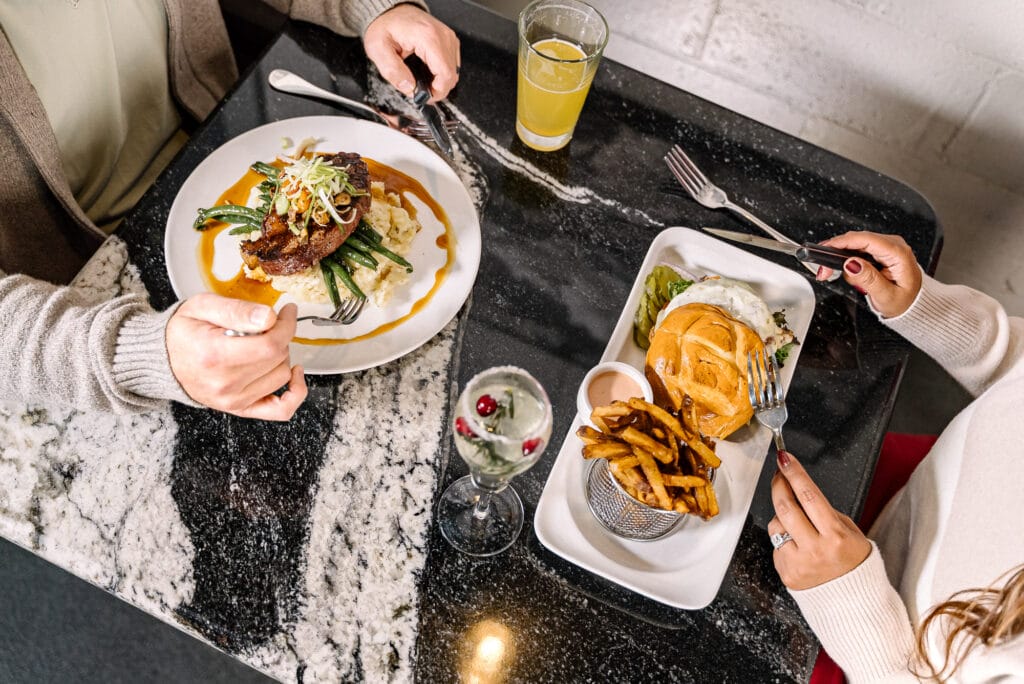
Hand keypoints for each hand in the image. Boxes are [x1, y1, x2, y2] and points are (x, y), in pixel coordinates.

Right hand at [166, 294, 307, 419]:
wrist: (162, 359)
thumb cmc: (183, 332)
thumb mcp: (203, 306)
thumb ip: (237, 310)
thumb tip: (269, 317)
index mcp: (214, 355)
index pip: (270, 344)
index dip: (286, 324)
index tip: (287, 311)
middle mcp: (224, 383)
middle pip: (278, 358)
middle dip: (279, 336)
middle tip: (266, 325)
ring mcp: (233, 400)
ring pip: (282, 375)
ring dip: (280, 357)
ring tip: (261, 345)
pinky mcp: (240, 408)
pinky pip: (282, 409)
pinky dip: (295, 392)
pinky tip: (293, 373)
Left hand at [363, 4, 459, 100]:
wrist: (390, 11)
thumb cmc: (385, 26)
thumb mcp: (379, 50)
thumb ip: (393, 72)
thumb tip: (409, 88)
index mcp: (428, 38)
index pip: (445, 74)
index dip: (437, 92)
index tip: (424, 97)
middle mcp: (442, 35)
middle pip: (452, 75)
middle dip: (437, 88)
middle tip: (420, 90)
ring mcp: (448, 37)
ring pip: (454, 71)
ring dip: (440, 81)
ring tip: (422, 80)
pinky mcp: (448, 39)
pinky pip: (453, 63)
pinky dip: (442, 72)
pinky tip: (428, 71)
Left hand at [768, 451, 871, 590]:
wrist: (853, 601)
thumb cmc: (853, 562)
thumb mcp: (850, 532)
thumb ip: (825, 513)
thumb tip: (799, 491)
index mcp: (836, 535)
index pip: (809, 497)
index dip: (794, 474)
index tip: (784, 459)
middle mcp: (816, 549)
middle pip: (786, 508)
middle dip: (779, 485)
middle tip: (779, 475)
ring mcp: (799, 563)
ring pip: (776, 526)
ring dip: (781, 517)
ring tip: (796, 522)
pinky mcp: (787, 573)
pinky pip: (776, 546)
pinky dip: (783, 540)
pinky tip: (797, 546)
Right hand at [815, 231, 921, 317]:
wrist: (912, 305)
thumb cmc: (904, 302)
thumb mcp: (886, 296)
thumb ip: (868, 279)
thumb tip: (851, 264)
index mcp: (898, 253)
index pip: (866, 240)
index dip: (842, 242)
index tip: (824, 249)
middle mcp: (892, 245)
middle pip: (857, 240)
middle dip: (836, 252)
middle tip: (823, 270)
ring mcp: (885, 247)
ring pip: (854, 244)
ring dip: (838, 257)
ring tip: (829, 273)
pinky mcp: (878, 251)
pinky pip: (857, 249)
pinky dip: (845, 259)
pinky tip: (843, 270)